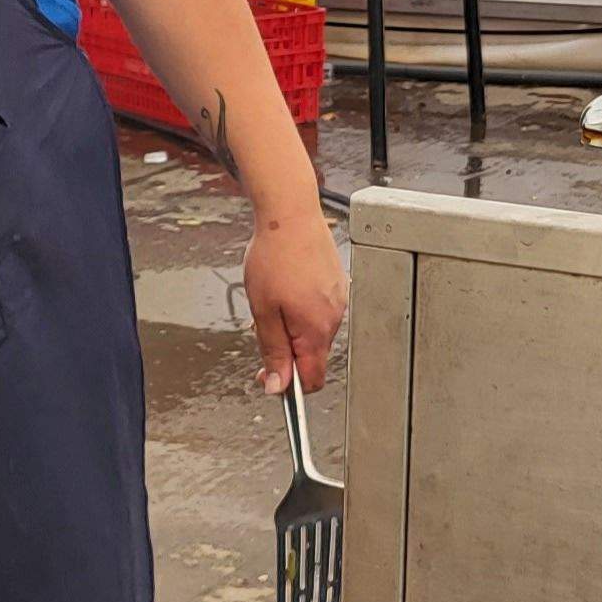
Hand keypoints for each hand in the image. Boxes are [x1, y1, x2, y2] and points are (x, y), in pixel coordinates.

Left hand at [243, 208, 346, 394]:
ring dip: (293, 326)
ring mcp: (338, 300)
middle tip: (262, 326)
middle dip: (286, 350)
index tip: (268, 377)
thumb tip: (278, 387)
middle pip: (312, 355)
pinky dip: (303, 307)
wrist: (291, 213)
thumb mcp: (263, 311)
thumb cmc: (275, 256)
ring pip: (314, 331)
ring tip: (274, 297)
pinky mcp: (337, 284)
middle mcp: (334, 318)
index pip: (312, 379)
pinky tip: (288, 285)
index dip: (289, 386)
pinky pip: (320, 309)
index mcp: (316, 329)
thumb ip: (273, 351)